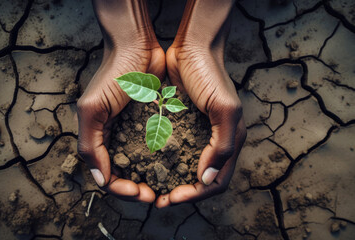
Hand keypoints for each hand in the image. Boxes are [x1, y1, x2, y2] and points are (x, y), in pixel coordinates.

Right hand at [77, 0, 164, 201]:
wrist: (138, 46)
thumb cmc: (113, 74)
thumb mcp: (92, 108)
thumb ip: (90, 143)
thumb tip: (100, 179)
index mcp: (101, 138)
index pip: (109, 176)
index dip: (123, 189)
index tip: (141, 193)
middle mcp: (119, 138)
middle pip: (128, 175)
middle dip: (140, 190)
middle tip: (157, 196)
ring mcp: (138, 131)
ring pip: (145, 165)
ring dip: (154, 179)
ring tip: (169, 187)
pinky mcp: (155, 122)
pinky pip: (160, 147)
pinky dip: (165, 161)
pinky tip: (177, 167)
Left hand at [156, 0, 245, 206]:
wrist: (192, 47)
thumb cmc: (210, 73)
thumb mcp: (224, 108)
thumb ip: (221, 145)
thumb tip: (208, 179)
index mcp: (230, 140)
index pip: (217, 181)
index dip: (196, 194)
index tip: (172, 198)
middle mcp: (215, 140)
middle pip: (201, 180)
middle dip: (182, 193)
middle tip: (159, 200)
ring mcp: (198, 133)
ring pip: (187, 168)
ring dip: (172, 181)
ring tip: (151, 188)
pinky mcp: (183, 125)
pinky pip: (175, 151)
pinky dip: (164, 163)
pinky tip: (148, 166)